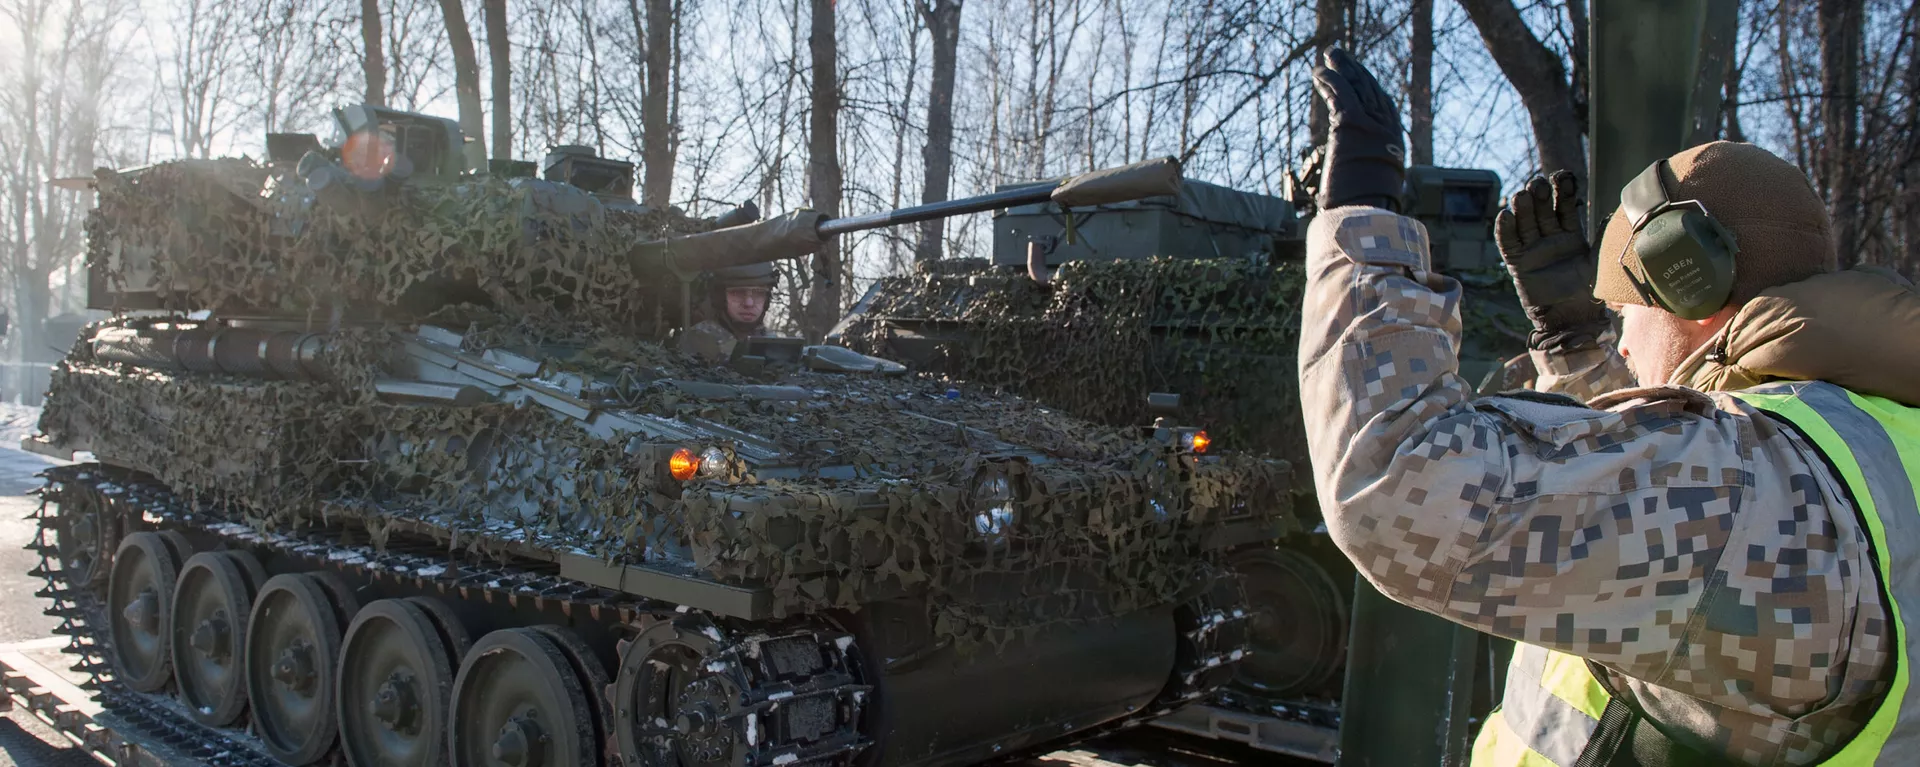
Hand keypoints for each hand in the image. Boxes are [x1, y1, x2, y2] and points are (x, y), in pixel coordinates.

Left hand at [1312, 48, 1405, 211]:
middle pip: (1370, 90)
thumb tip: (1351, 193)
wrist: (1365, 215)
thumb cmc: (1364, 214)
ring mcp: (1371, 125)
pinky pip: (1340, 93)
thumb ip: (1366, 181)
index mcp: (1394, 144)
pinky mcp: (1351, 123)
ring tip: (1330, 55)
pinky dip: (1328, 80)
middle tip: (1342, 58)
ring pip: (1357, 86)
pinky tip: (1318, 72)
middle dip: (1356, 71)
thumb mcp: (1370, 193)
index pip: (1386, 108)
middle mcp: (1386, 130)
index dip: (1372, 89)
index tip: (1362, 78)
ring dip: (1342, 67)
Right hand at [1495, 171, 1608, 351]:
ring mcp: (1533, 249)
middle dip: (1540, 195)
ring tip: (1521, 195)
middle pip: (1542, 210)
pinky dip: (1504, 229)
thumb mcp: (1602, 260)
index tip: (1563, 176)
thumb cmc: (1591, 291)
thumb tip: (1617, 213)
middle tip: (1538, 184)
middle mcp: (1550, 239)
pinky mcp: (1517, 263)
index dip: (1563, 191)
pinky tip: (1505, 215)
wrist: (1572, 317)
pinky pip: (1508, 243)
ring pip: (1524, 222)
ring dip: (1522, 207)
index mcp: (1571, 235)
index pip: (1565, 207)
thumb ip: (1604, 237)